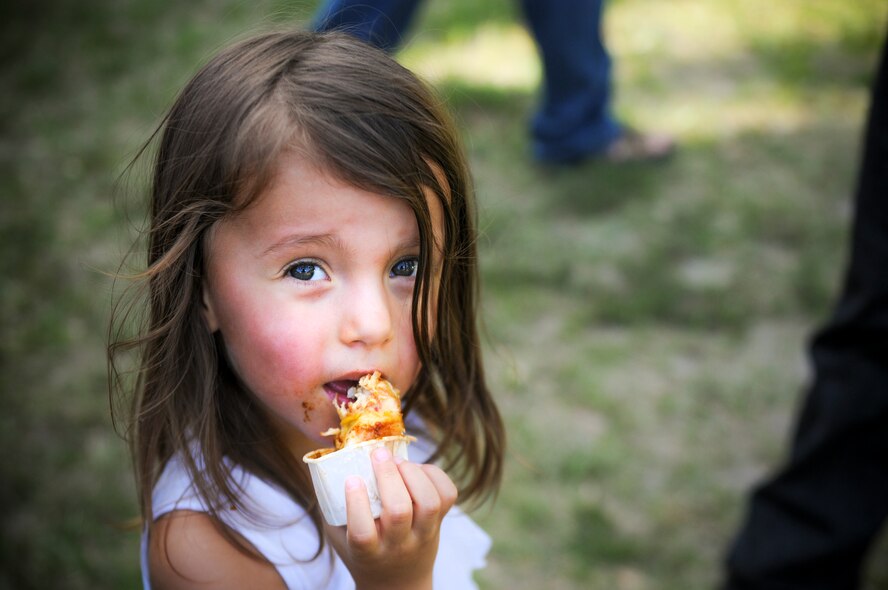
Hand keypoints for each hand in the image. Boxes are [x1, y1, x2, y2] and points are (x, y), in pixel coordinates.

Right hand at [325, 447, 457, 589]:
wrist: (397, 582)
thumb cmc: (362, 550)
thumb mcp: (340, 535)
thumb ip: (333, 505)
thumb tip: (325, 462)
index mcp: (367, 552)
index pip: (362, 533)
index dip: (357, 503)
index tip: (352, 479)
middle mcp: (398, 545)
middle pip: (399, 511)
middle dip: (389, 476)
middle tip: (378, 455)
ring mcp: (423, 535)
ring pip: (428, 503)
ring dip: (413, 474)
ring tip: (398, 462)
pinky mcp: (440, 523)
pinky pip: (447, 495)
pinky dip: (434, 474)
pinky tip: (417, 469)